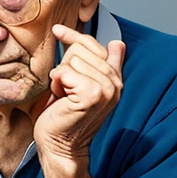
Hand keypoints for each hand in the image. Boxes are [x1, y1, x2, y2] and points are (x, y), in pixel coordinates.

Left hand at [34, 24, 125, 160]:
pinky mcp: (92, 95)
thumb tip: (118, 43)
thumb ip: (99, 64)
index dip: (73, 36)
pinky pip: (66, 72)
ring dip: (61, 78)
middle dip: (65, 67)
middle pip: (80, 49)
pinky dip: (57, 84)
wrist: (60, 146)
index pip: (94, 43)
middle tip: (66, 90)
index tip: (58, 31)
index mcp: (115, 78)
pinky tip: (62, 99)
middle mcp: (115, 83)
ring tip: (65, 96)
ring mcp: (106, 89)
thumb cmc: (66, 116)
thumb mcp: (83, 84)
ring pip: (72, 60)